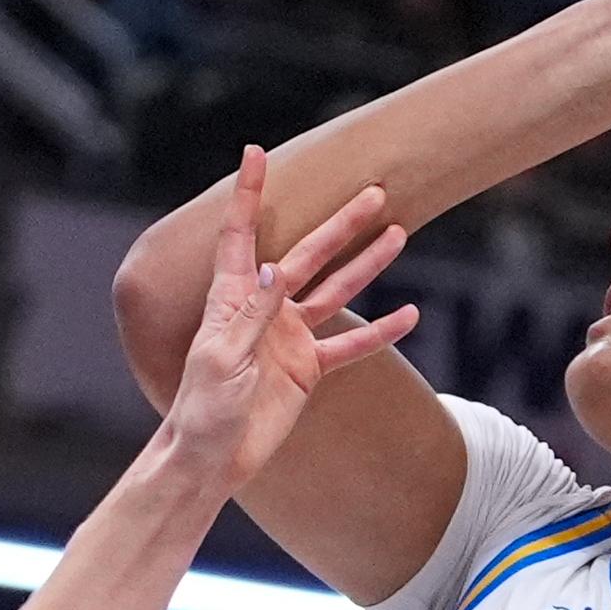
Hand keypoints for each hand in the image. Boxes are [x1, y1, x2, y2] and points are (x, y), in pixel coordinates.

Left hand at [159, 151, 419, 494]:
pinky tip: (409, 316)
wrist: (212, 457)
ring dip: (366, 265)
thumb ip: (253, 315)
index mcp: (231, 298)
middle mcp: (264, 307)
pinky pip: (350, 345)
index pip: (240, 234)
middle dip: (340, 224)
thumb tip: (278, 269)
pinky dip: (379, 333)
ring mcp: (289, 335)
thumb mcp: (223, 358)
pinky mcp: (307, 367)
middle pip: (307, 254)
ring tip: (398, 235)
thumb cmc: (201, 407)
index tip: (256, 152)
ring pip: (336, 291)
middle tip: (373, 193)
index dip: (248, 194)